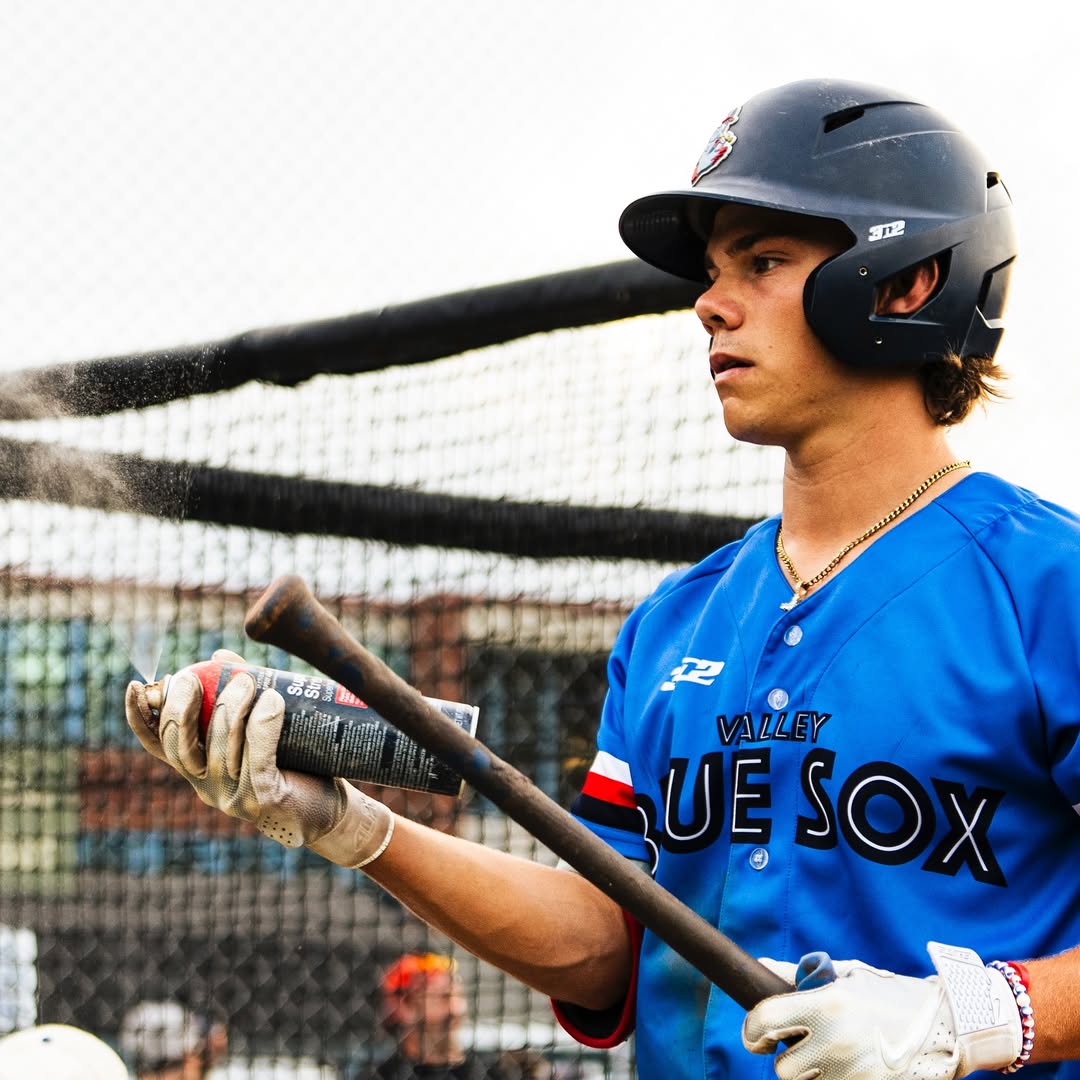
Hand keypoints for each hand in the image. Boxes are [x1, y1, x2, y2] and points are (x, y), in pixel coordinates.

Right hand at [125, 650, 393, 867]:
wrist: (331, 809)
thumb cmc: (295, 762)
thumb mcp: (262, 726)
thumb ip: (239, 693)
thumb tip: (219, 656)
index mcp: (200, 767)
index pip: (157, 745)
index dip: (139, 717)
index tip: (136, 685)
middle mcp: (208, 785)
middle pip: (178, 746)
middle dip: (181, 707)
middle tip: (195, 677)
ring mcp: (233, 796)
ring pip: (218, 748)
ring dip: (229, 708)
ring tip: (248, 681)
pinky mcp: (263, 799)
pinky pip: (257, 759)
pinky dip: (261, 725)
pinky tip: (272, 701)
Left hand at [743, 945, 1021, 1079]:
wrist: (949, 1025)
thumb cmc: (891, 995)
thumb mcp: (847, 977)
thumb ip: (799, 975)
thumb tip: (762, 967)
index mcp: (826, 1005)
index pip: (764, 1020)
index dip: (752, 1031)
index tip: (757, 1035)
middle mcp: (836, 1042)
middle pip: (783, 1068)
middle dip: (790, 1059)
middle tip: (807, 1047)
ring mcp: (854, 1074)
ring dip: (815, 1075)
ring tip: (836, 1056)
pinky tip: (854, 1068)